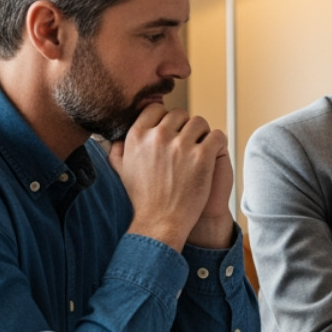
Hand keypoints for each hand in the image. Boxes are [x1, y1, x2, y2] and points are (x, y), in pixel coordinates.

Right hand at [110, 104, 226, 250]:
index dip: (166, 119)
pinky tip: (212, 156)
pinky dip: (217, 144)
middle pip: (180, 114)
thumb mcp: (122, 171)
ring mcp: (181, 145)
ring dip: (202, 135)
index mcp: (137, 136)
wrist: (161, 222)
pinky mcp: (202, 156)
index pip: (156, 108)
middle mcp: (157, 137)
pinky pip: (217, 135)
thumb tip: (114, 137)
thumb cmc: (143, 198)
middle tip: (188, 145)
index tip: (171, 133)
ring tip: (200, 151)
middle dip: (185, 127)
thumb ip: (118, 150)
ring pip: (200, 122)